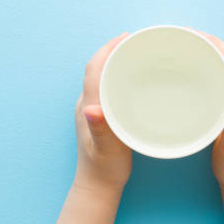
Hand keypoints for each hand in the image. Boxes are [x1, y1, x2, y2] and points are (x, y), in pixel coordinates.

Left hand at [73, 33, 131, 193]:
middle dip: (112, 50)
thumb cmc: (104, 168)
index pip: (94, 69)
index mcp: (89, 106)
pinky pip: (106, 86)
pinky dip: (117, 75)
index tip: (126, 38)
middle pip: (97, 67)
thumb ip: (101, 130)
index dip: (107, 50)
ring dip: (114, 61)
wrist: (97, 185)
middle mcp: (88, 103)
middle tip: (135, 41)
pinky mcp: (99, 116)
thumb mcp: (106, 150)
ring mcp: (92, 109)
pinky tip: (131, 78)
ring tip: (134, 53)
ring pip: (101, 76)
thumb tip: (91, 108)